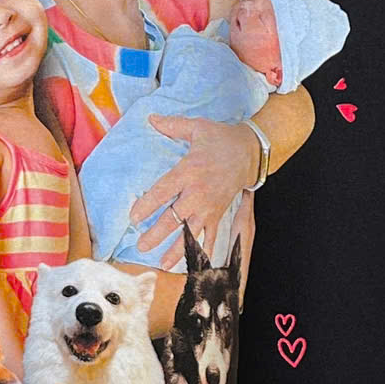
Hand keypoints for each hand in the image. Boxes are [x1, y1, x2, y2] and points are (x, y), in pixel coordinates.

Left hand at [129, 117, 257, 264]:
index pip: (164, 191)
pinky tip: (196, 265)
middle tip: (142, 245)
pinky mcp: (219, 212)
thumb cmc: (220, 139)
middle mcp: (198, 192)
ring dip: (178, 248)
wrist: (251, 151)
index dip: (148, 205)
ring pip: (191, 231)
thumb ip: (172, 125)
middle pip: (175, 217)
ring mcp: (210, 206)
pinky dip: (205, 250)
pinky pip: (211, 234)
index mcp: (188, 170)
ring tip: (163, 262)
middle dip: (157, 233)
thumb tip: (150, 118)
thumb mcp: (197, 127)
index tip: (133, 218)